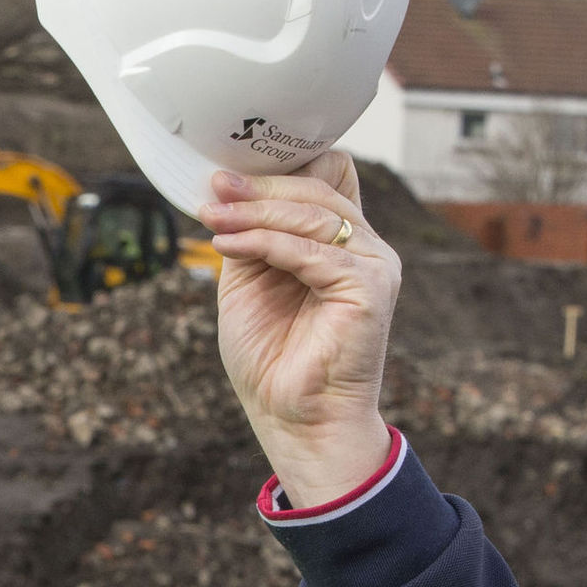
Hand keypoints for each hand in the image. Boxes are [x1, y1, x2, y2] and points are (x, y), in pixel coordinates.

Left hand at [200, 151, 397, 504]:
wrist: (293, 419)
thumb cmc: (272, 358)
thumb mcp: (248, 282)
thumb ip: (248, 235)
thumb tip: (228, 190)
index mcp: (341, 242)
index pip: (328, 176)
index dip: (281, 168)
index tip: (227, 172)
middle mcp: (366, 247)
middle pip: (317, 187)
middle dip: (259, 187)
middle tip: (214, 189)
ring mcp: (375, 265)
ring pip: (313, 213)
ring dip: (254, 211)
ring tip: (212, 215)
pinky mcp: (371, 287)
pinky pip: (312, 250)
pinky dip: (264, 242)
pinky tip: (227, 243)